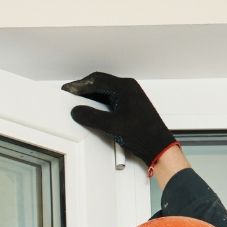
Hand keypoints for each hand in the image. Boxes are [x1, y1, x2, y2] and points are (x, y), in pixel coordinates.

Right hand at [61, 71, 176, 166]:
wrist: (158, 145)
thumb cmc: (143, 134)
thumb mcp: (112, 126)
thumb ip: (92, 117)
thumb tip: (78, 111)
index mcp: (125, 87)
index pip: (97, 80)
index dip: (79, 85)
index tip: (68, 90)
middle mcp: (128, 88)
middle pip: (100, 83)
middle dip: (83, 88)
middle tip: (70, 94)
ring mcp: (129, 96)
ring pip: (104, 91)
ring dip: (90, 95)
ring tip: (78, 102)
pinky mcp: (129, 105)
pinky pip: (109, 99)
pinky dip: (98, 103)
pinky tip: (91, 110)